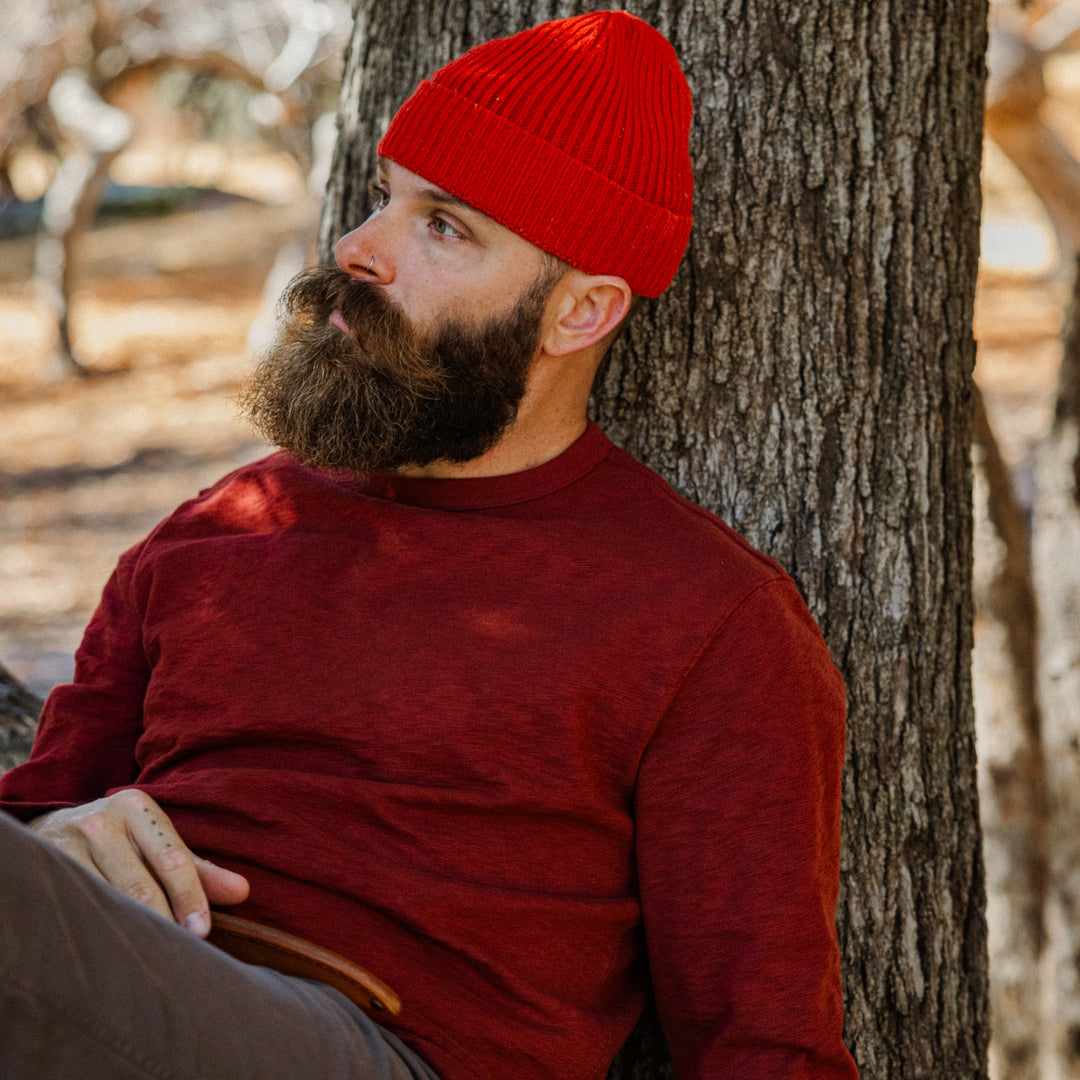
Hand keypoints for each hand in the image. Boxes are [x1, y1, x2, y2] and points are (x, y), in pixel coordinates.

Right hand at [30, 788, 249, 935]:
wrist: (50, 828)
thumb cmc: (121, 840)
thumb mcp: (158, 843)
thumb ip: (199, 869)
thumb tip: (243, 892)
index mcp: (139, 808)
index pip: (172, 858)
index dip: (190, 896)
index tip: (202, 931)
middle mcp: (102, 821)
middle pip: (139, 883)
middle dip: (162, 921)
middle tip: (182, 953)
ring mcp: (66, 844)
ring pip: (105, 899)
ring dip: (129, 931)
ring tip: (150, 960)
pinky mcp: (42, 867)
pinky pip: (74, 905)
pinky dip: (95, 929)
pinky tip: (110, 950)